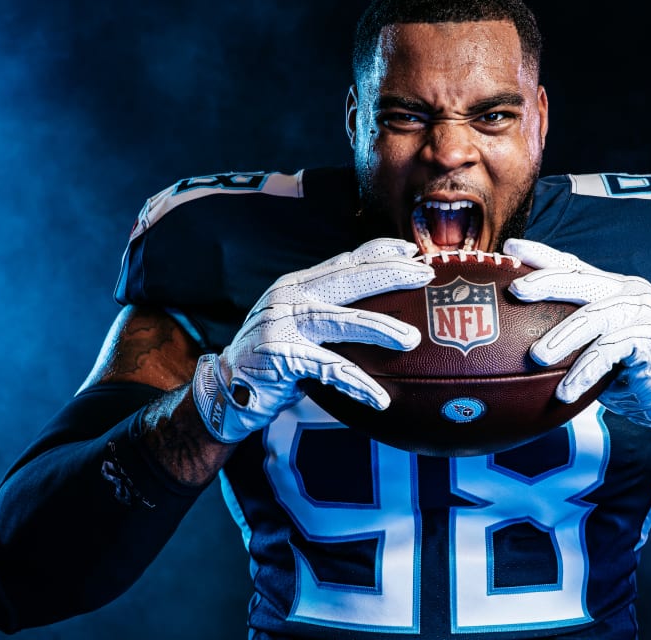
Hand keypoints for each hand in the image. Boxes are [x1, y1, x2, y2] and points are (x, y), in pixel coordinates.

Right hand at [193, 238, 434, 443]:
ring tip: (412, 339)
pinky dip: (357, 385)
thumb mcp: (299, 326)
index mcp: (298, 285)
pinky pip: (328, 370)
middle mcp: (290, 297)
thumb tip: (385, 313)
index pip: (345, 261)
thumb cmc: (274, 359)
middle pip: (349, 279)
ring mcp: (283, 324)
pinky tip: (380, 400)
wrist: (225, 388)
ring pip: (341, 321)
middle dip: (391, 274)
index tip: (412, 250)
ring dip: (380, 328)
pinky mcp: (280, 356)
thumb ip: (330, 313)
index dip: (379, 252)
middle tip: (425, 275)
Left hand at [503, 238, 650, 443]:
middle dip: (546, 282)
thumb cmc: (624, 374)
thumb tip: (509, 343)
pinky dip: (585, 372)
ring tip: (537, 357)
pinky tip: (565, 392)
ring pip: (594, 317)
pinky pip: (610, 351)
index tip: (510, 249)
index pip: (571, 265)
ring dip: (562, 338)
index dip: (541, 255)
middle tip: (516, 290)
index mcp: (609, 288)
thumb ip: (564, 338)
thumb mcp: (590, 351)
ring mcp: (642, 311)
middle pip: (580, 279)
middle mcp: (627, 291)